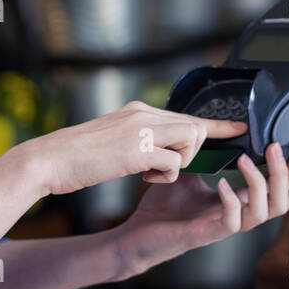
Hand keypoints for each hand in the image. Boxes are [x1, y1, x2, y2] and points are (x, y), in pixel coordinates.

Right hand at [29, 101, 247, 196]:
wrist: (49, 159)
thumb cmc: (77, 156)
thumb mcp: (114, 139)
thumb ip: (140, 137)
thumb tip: (160, 147)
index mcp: (138, 111)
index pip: (185, 115)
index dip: (216, 124)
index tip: (239, 127)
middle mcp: (143, 114)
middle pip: (193, 127)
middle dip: (191, 152)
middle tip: (163, 169)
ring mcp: (141, 129)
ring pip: (189, 141)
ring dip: (177, 163)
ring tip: (149, 172)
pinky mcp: (137, 149)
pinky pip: (173, 162)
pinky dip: (164, 175)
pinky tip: (142, 177)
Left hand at [112, 136, 288, 279]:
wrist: (138, 232)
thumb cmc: (165, 204)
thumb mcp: (190, 168)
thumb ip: (207, 150)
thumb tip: (218, 122)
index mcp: (240, 199)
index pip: (280, 184)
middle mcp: (239, 214)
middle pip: (281, 200)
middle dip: (284, 173)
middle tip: (274, 146)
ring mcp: (224, 226)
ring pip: (263, 213)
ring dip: (259, 183)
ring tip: (245, 159)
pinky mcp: (206, 235)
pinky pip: (232, 223)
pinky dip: (231, 201)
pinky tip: (221, 184)